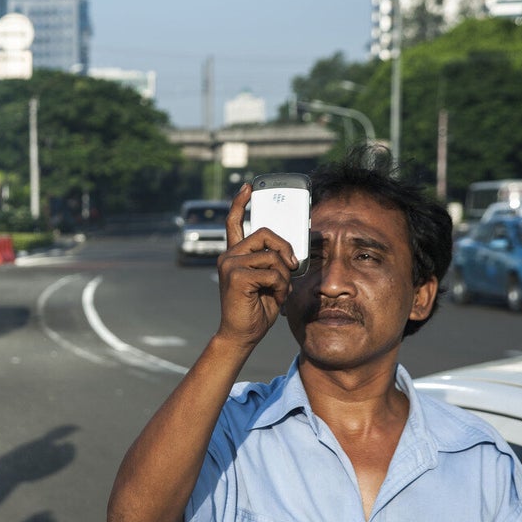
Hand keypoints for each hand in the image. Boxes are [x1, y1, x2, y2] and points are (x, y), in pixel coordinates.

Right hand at [215, 183, 299, 348]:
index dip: (241, 202)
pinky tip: (275, 297)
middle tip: (292, 267)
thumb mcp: (270, 280)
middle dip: (286, 249)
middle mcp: (229, 256)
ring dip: (284, 276)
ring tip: (279, 291)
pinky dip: (281, 286)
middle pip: (265, 233)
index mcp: (235, 255)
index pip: (235, 222)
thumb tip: (292, 254)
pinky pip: (272, 272)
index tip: (249, 187)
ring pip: (272, 255)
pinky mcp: (236, 276)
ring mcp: (230, 264)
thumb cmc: (257, 309)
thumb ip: (274, 262)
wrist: (242, 334)